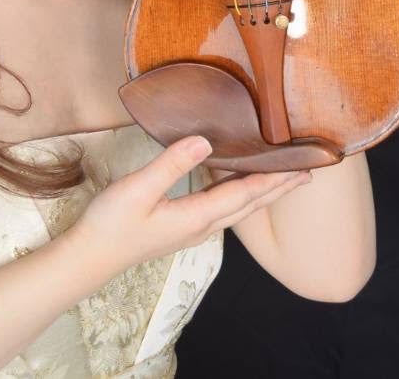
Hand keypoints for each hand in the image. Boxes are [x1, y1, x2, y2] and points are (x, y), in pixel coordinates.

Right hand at [64, 136, 309, 279]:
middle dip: (279, 189)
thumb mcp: (138, 189)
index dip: (275, 179)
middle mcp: (202, 226)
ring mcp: (192, 230)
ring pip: (238, 209)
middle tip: (308, 173)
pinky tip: (236, 186)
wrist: (90, 258)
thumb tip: (205, 140)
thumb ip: (171, 163)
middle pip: (250, 204)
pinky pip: (223, 210)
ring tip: (283, 180)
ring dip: (263, 194)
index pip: (246, 194)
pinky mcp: (182, 228)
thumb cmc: (111, 224)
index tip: (302, 166)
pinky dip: (240, 196)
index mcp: (198, 216)